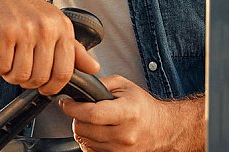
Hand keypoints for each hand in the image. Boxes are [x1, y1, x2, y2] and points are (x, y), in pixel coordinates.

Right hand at [0, 0, 99, 94]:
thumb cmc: (18, 8)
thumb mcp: (51, 23)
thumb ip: (73, 49)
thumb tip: (94, 67)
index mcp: (62, 27)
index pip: (64, 72)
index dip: (52, 87)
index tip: (43, 88)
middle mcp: (46, 27)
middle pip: (41, 77)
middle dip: (28, 82)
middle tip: (19, 73)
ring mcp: (25, 29)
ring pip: (21, 75)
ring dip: (11, 76)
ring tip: (8, 65)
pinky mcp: (4, 32)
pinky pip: (3, 67)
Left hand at [59, 75, 203, 151]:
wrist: (162, 128)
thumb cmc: (142, 106)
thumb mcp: (123, 86)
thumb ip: (100, 84)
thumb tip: (78, 87)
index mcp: (127, 113)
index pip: (92, 114)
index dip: (73, 108)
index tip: (66, 103)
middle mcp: (125, 134)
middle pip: (84, 129)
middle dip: (77, 117)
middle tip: (83, 110)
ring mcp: (121, 150)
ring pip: (84, 141)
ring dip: (83, 130)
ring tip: (95, 121)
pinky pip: (90, 151)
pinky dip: (89, 141)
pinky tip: (98, 132)